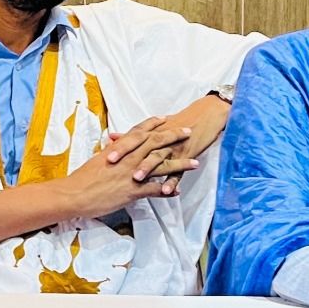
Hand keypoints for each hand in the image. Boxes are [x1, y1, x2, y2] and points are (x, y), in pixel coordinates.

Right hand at [59, 122, 186, 217]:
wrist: (75, 194)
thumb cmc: (83, 178)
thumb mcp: (97, 160)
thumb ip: (110, 152)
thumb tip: (113, 144)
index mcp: (119, 149)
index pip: (140, 131)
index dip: (154, 124)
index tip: (166, 118)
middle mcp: (129, 158)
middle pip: (156, 143)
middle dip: (174, 136)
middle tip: (189, 131)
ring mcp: (132, 174)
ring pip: (162, 166)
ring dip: (180, 163)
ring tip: (195, 163)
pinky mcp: (133, 191)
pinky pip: (155, 189)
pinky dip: (167, 189)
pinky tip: (177, 190)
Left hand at [110, 94, 229, 181]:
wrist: (205, 116)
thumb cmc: (177, 124)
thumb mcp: (155, 129)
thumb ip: (132, 135)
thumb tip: (113, 137)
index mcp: (150, 133)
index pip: (131, 138)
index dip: (118, 146)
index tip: (103, 154)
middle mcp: (160, 140)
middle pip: (140, 146)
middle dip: (126, 155)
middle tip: (111, 164)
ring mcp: (173, 148)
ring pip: (158, 158)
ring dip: (147, 168)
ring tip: (136, 179)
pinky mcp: (186, 156)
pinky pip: (179, 171)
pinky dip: (173, 181)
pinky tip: (167, 191)